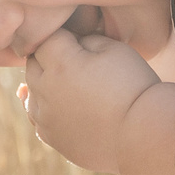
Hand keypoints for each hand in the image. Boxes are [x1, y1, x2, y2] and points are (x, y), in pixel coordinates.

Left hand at [20, 27, 161, 174]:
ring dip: (44, 84)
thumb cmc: (134, 88)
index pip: (48, 37)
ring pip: (31, 91)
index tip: (81, 40)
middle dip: (50, 58)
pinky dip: (45, 109)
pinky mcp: (52, 138)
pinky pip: (37, 118)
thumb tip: (71, 43)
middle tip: (76, 61)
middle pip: (34, 63)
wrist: (143, 136)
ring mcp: (45, 117)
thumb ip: (85, 39)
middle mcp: (45, 90)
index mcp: (60, 63)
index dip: (66, 36)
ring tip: (69, 85)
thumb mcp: (115, 49)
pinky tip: (58, 106)